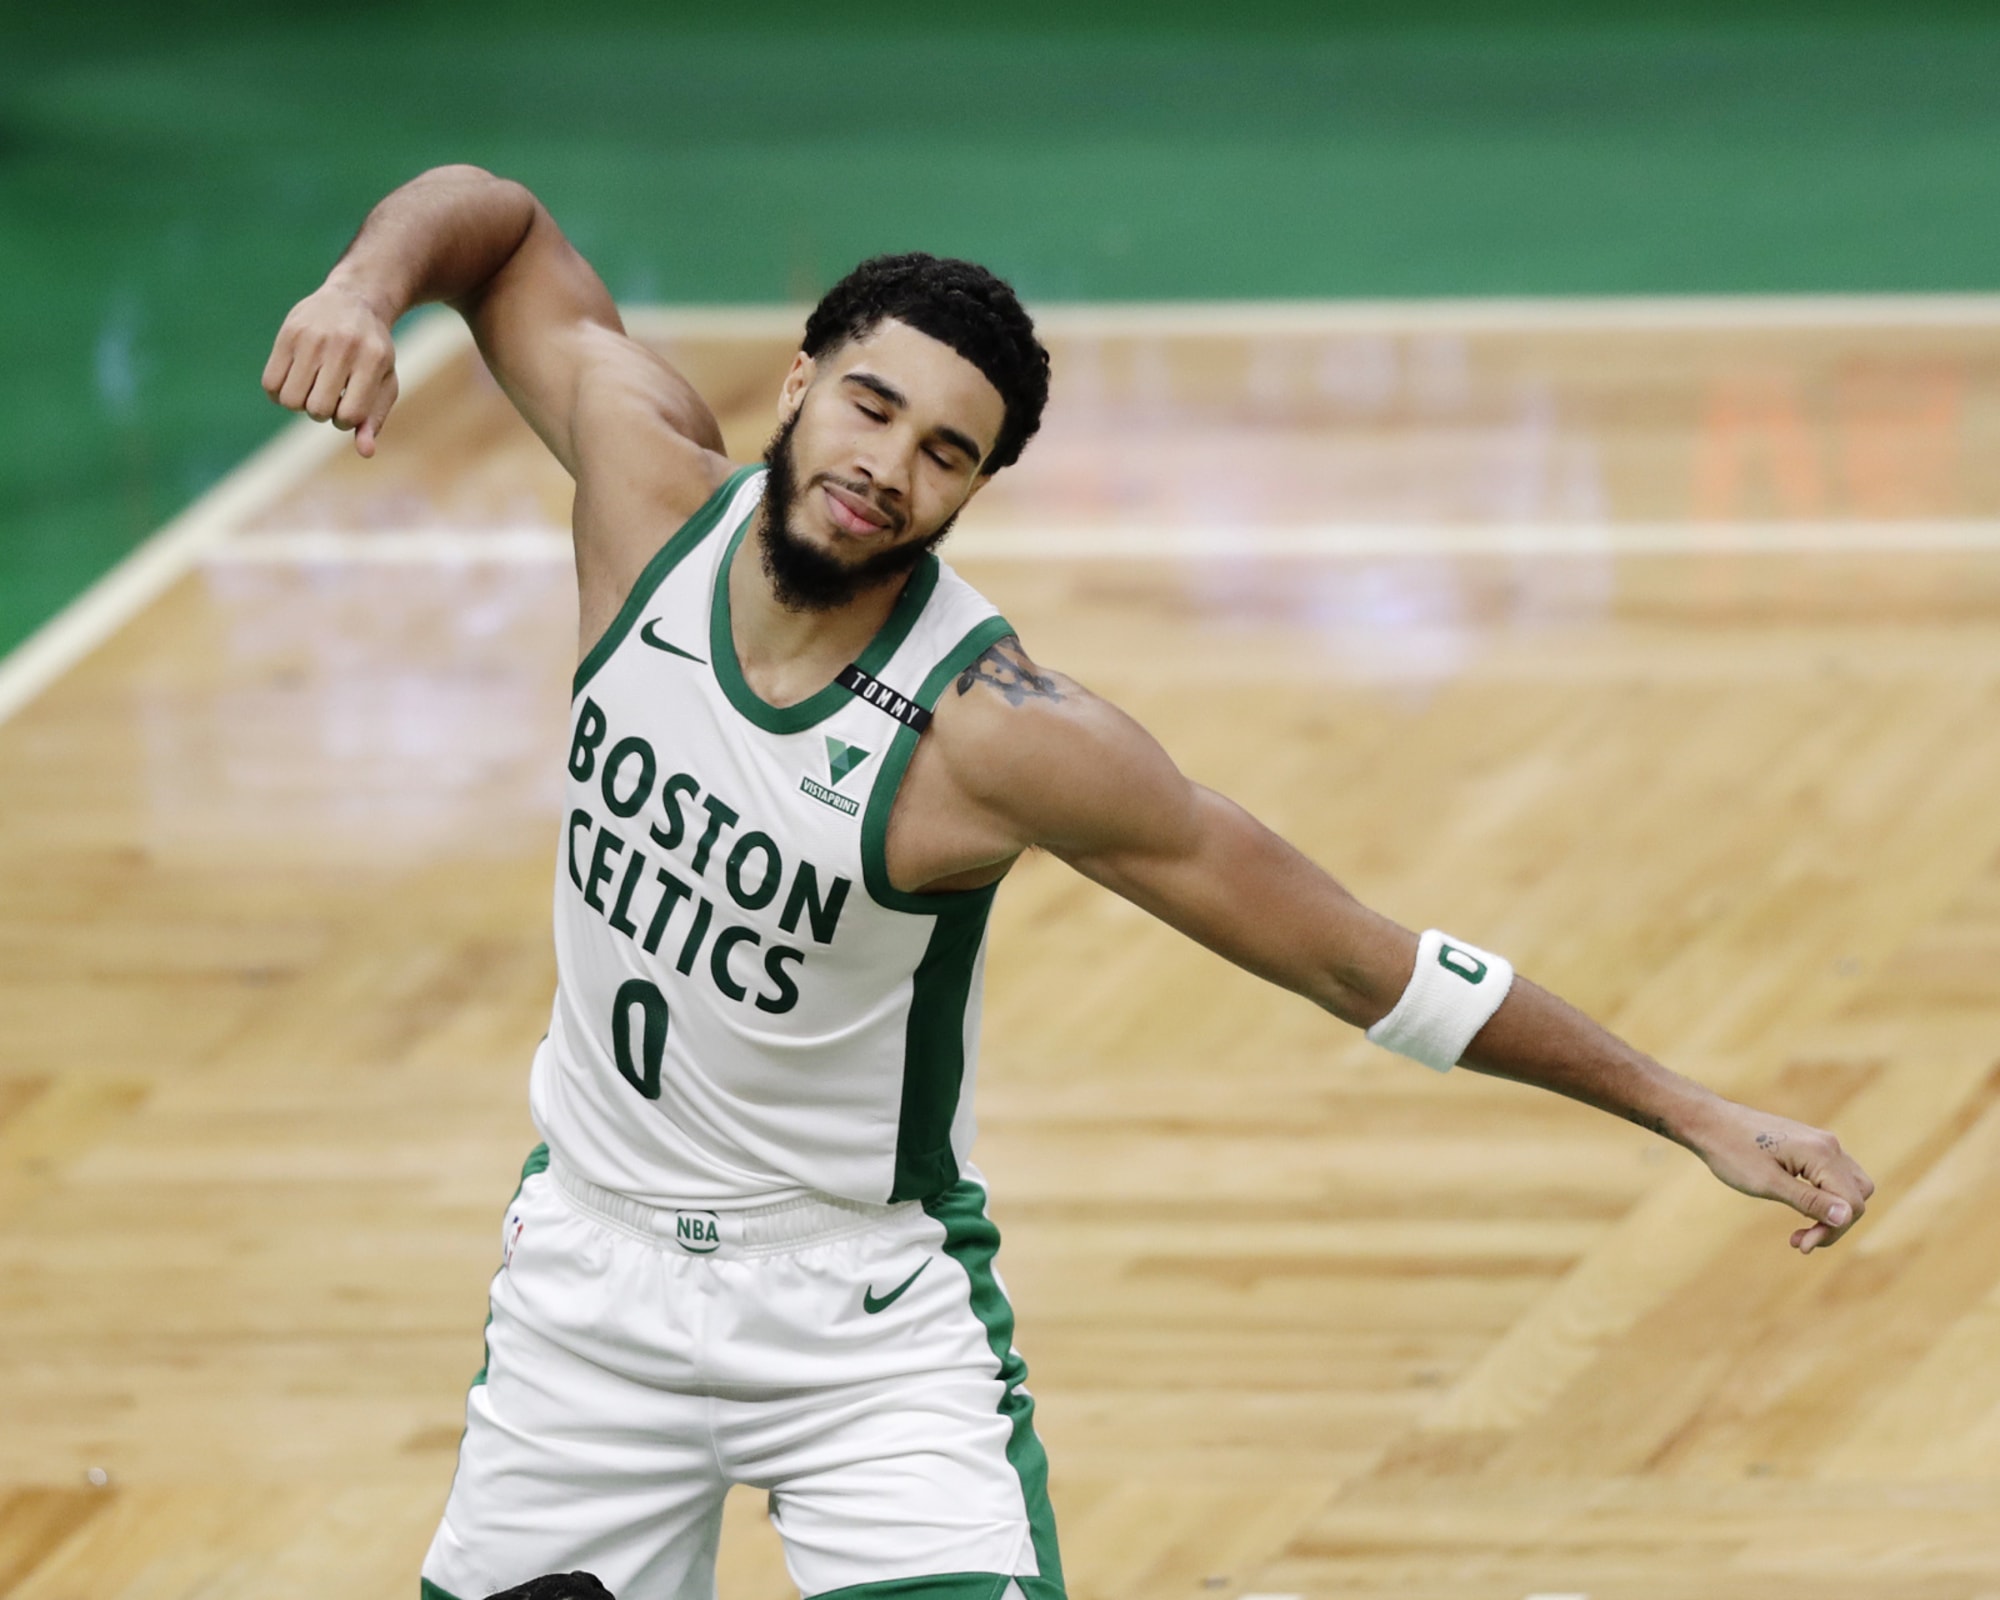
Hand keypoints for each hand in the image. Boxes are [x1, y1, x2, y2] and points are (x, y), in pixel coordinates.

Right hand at [261, 282, 398, 455]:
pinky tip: (293, 382)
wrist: (354, 299)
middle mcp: (342, 346)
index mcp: (372, 360)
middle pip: (316, 410)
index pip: (349, 415)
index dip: (345, 421)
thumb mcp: (384, 382)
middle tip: (329, 396)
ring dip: (300, 404)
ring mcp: (312, 338)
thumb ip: (375, 418)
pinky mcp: (287, 333)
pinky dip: (278, 393)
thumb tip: (365, 453)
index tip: (347, 407)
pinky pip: (270, 384)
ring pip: (290, 400)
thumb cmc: (372, 352)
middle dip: (321, 413)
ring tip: (312, 388)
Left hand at [1690, 1099, 1874, 1253]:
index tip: (1801, 1245)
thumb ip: (1809, 1200)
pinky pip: (1831, 1176)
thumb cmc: (1732, 1153)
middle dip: (1834, 1223)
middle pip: (1856, 1195)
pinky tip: (1801, 1210)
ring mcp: (1821, 1143)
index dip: (1833, 1230)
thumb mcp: (1768, 1183)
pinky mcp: (1810, 1145)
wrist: (1709, 1123)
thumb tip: (1847, 1216)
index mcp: (1821, 1153)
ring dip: (1830, 1213)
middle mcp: (1829, 1145)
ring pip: (1848, 1186)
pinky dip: (1823, 1197)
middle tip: (1800, 1241)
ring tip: (1800, 1231)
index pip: (1852, 1203)